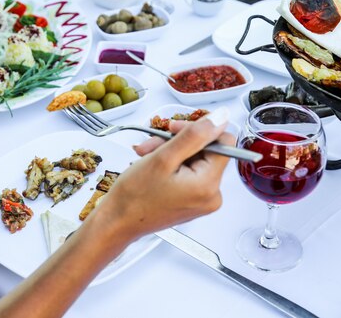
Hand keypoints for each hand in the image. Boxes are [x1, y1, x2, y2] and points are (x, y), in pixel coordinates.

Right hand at [99, 108, 233, 240]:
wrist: (118, 222)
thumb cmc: (135, 196)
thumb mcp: (164, 157)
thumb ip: (194, 135)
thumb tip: (220, 118)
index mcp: (209, 185)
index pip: (222, 142)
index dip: (198, 130)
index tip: (175, 129)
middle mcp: (211, 195)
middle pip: (206, 150)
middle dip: (177, 141)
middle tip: (153, 143)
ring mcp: (202, 199)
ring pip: (194, 159)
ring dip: (170, 150)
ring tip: (147, 154)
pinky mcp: (192, 200)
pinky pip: (188, 172)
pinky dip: (170, 163)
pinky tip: (152, 164)